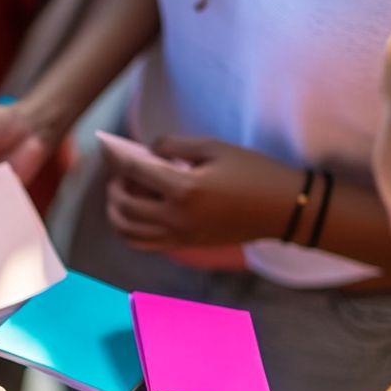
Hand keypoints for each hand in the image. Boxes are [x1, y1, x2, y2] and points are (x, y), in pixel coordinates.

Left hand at [100, 135, 304, 248]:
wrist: (283, 208)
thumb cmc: (252, 172)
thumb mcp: (214, 147)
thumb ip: (174, 145)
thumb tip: (146, 150)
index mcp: (184, 189)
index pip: (133, 171)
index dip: (115, 157)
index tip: (107, 147)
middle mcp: (176, 217)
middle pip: (122, 203)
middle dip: (114, 184)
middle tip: (120, 171)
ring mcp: (178, 236)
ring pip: (125, 229)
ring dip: (115, 209)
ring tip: (123, 192)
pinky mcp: (184, 245)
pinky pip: (141, 243)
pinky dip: (128, 229)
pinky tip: (134, 212)